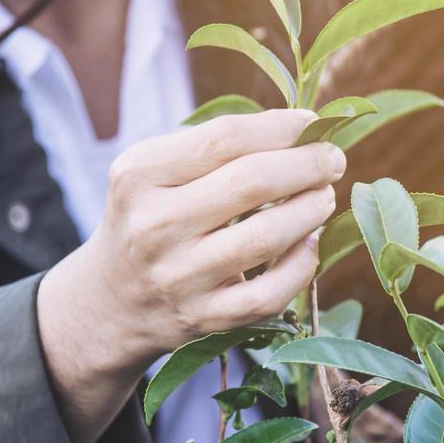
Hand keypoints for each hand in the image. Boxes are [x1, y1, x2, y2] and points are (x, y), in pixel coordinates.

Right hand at [37, 108, 342, 442]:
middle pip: (252, 182)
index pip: (225, 139)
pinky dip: (303, 263)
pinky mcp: (203, 319)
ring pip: (268, 236)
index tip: (312, 123)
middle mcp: (154, 227)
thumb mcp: (156, 173)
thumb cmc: (150, 219)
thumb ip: (217, 148)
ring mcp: (179, 278)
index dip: (282, 128)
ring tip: (324, 196)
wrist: (111, 302)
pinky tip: (308, 243)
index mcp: (139, 176)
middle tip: (332, 159)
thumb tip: (303, 129)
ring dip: (312, 209)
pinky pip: (271, 291)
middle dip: (308, 165)